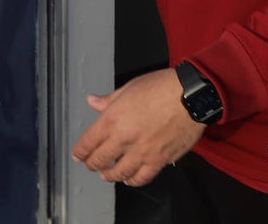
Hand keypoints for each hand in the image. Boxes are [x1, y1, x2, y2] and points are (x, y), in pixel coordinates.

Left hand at [72, 68, 204, 186]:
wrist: (190, 96)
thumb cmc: (160, 87)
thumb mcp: (129, 88)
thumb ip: (109, 100)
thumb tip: (92, 101)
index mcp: (113, 119)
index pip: (89, 142)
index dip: (80, 152)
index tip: (77, 156)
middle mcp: (124, 139)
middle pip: (100, 160)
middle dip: (92, 164)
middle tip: (91, 165)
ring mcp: (142, 152)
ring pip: (119, 173)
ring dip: (110, 175)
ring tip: (107, 174)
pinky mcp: (159, 161)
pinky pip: (142, 178)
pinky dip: (133, 180)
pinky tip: (130, 179)